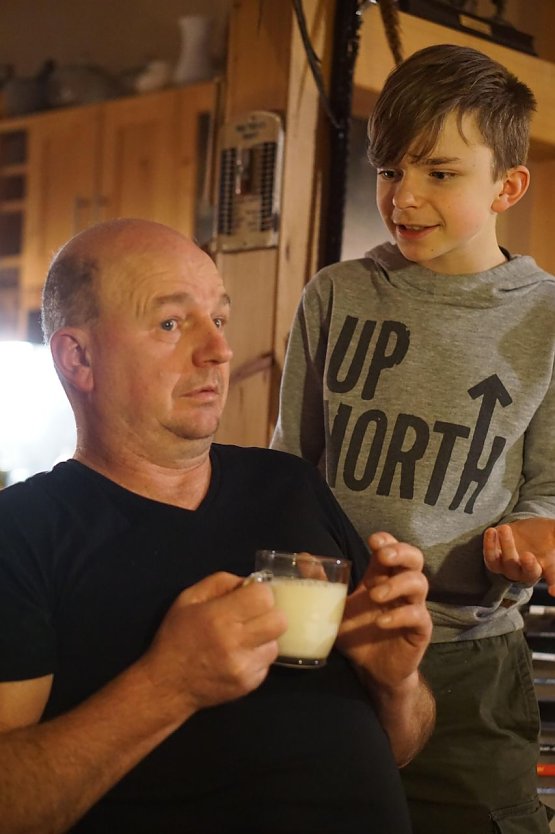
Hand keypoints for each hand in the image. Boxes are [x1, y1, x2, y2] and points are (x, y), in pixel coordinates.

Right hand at [142, 572, 286, 715]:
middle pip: (279, 620)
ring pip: (276, 643)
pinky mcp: (249, 685)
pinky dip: (258, 657)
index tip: (249, 598)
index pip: (264, 597)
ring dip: (264, 638)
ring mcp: (244, 667)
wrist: (167, 685)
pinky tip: (240, 657)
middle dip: (269, 614)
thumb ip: (221, 583)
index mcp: (219, 616)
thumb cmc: (176, 636)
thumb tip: (249, 582)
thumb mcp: (189, 599)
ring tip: (245, 639)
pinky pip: (267, 664)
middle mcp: (235, 642)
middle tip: (253, 617)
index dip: (259, 593)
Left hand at [336, 532, 431, 690]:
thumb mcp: (334, 608)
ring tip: (375, 595)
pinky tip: (381, 622)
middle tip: (384, 557)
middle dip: (401, 552)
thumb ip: (321, 583)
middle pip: (414, 558)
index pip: (391, 549)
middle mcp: (400, 588)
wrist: (370, 671)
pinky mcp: (419, 630)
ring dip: (398, 584)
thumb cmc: (355, 634)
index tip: (373, 541)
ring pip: (420, 583)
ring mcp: (412, 607)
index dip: (387, 541)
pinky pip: (418, 615)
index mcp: (380, 578)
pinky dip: (400, 615)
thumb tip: (302, 557)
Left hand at [483, 518, 554, 592]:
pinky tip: (492, 531)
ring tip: (505, 529)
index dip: (554, 585)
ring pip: (508, 564)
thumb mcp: (553, 532)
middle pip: (529, 573)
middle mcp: (529, 572)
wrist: (523, 531)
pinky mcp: (495, 561)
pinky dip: (489, 545)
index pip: (553, 577)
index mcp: (548, 567)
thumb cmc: (544, 534)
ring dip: (507, 547)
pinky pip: (490, 558)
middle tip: (528, 555)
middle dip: (529, 566)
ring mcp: (510, 568)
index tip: (553, 591)